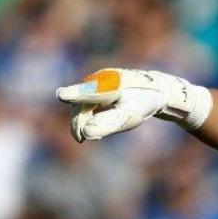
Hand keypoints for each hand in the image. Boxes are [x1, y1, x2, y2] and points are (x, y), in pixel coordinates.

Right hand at [56, 68, 211, 141]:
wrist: (155, 89)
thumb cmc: (142, 103)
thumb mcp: (128, 116)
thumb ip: (107, 124)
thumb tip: (85, 132)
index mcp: (110, 85)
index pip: (90, 93)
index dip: (75, 95)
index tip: (62, 95)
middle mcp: (101, 80)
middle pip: (80, 102)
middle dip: (78, 121)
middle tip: (80, 139)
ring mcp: (98, 81)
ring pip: (82, 103)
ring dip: (81, 119)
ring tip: (83, 137)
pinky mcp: (98, 85)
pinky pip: (87, 101)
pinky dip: (86, 115)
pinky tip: (90, 128)